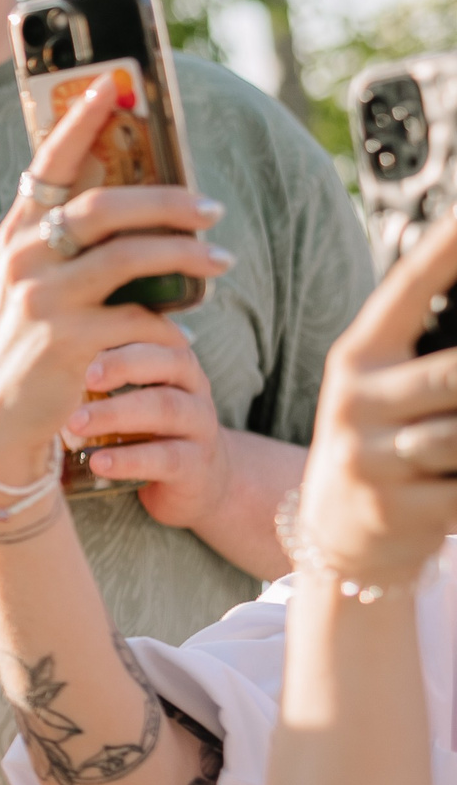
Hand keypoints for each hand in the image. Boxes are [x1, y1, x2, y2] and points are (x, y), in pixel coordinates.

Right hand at [0, 78, 232, 485]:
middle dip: (168, 201)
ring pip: (131, 256)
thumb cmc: (33, 339)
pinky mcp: (69, 341)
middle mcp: (24, 259)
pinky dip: (170, 324)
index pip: (48, 163)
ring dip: (187, 255)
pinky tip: (184, 332)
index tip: (115, 86)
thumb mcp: (35, 280)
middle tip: (212, 208)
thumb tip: (136, 185)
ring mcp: (43, 299)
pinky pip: (140, 318)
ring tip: (220, 262)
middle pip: (105, 207)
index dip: (81, 121)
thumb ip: (68, 237)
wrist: (4, 418)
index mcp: (17, 234)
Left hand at [71, 334, 234, 529]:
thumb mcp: (123, 391)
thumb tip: (31, 340)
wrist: (192, 479)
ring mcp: (199, 425)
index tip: (76, 331)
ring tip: (75, 423)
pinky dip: (130, 459)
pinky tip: (98, 462)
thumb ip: (93, 367)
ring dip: (116, 413)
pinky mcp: (196, 465)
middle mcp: (192, 385)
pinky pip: (167, 458)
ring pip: (167, 408)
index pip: (154, 329)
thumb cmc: (142, 425)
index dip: (120, 329)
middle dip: (122, 365)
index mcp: (171, 358)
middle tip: (80, 375)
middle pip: (168, 362)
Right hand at [292, 210, 456, 585]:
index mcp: (357, 358)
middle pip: (452, 375)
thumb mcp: (381, 389)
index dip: (444, 248)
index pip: (405, 289)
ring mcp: (371, 458)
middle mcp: (356, 401)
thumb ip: (424, 350)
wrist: (339, 536)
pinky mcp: (395, 508)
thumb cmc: (380, 444)